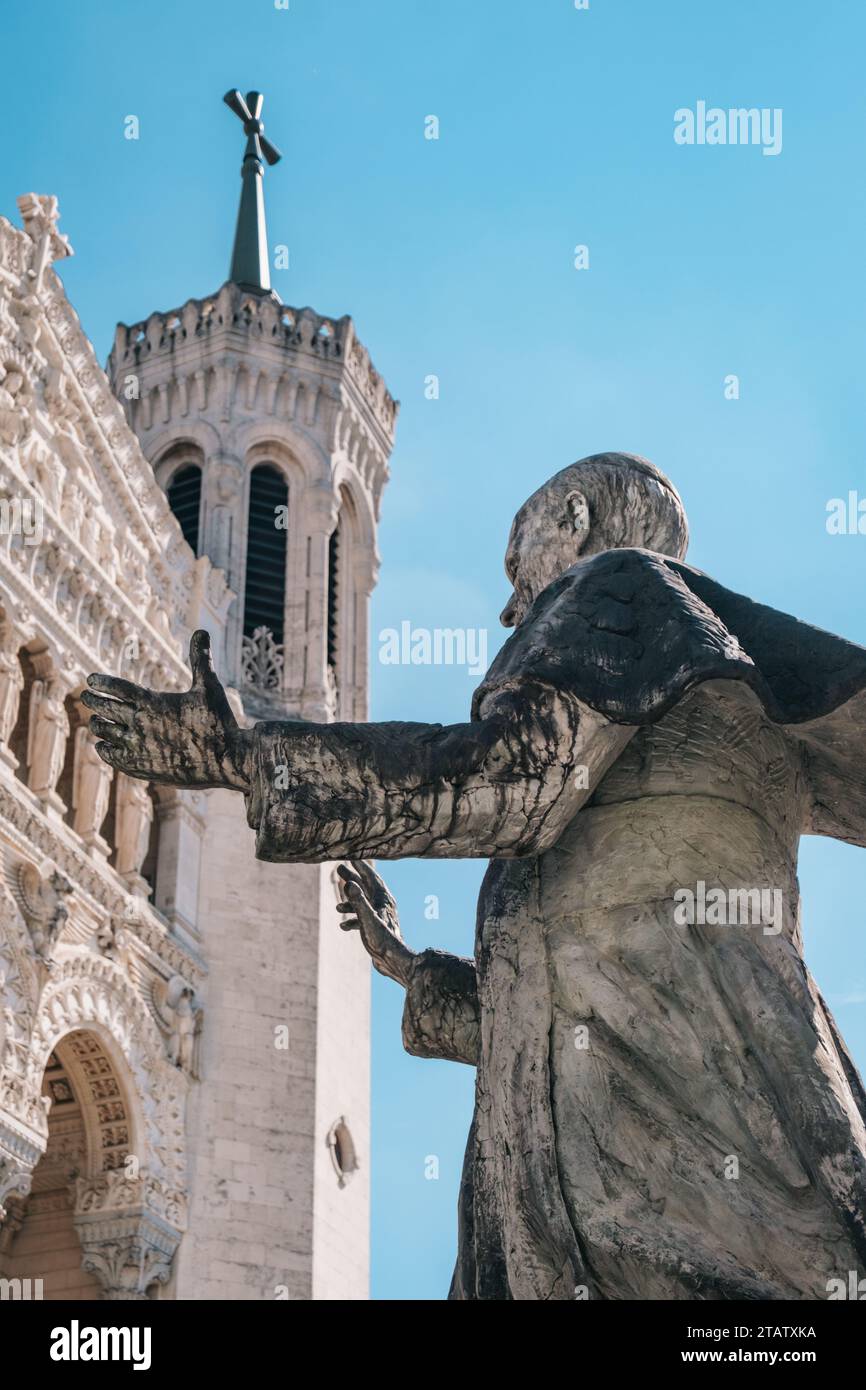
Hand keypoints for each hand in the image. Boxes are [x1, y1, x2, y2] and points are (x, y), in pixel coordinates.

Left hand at [81, 630, 252, 789]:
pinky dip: (104, 749)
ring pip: (105, 732)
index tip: (91, 679)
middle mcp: (140, 723)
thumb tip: (202, 630)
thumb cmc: (218, 722)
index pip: (116, 687)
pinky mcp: (141, 767)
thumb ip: (200, 659)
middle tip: (85, 696)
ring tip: (96, 721)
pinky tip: (103, 746)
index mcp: (152, 701)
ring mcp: (138, 746)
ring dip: (98, 724)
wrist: (225, 762)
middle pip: (105, 708)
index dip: (102, 682)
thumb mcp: (209, 687)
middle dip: (93, 700)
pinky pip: (112, 757)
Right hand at [336, 861, 414, 986]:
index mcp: (383, 899)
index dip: (360, 865)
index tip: (351, 855)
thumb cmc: (383, 939)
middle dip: (352, 878)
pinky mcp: (376, 928)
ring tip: (336, 904)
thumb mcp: (367, 918)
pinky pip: (362, 919)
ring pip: (363, 903)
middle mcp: (383, 905)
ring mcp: (380, 917)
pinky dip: (352, 919)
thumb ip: (358, 901)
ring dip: (350, 901)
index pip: (370, 876)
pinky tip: (343, 926)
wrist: (393, 961)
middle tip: (339, 868)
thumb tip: (349, 883)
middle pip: (365, 887)